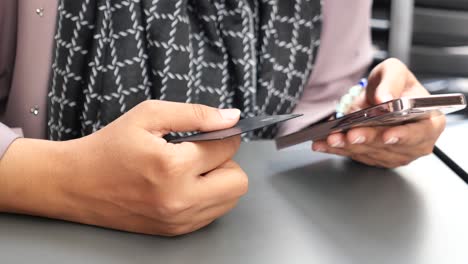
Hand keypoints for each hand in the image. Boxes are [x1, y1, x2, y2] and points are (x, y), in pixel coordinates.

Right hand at [0, 101, 247, 235]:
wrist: (75, 184)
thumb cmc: (108, 147)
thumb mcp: (148, 115)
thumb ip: (196, 114)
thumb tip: (232, 117)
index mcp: (173, 166)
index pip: (227, 149)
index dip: (224, 135)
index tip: (212, 132)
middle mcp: (180, 199)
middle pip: (238, 181)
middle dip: (226, 162)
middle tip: (202, 153)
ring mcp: (178, 220)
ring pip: (229, 199)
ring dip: (219, 181)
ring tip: (190, 169)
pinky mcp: (174, 230)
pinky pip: (212, 213)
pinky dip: (207, 197)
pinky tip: (184, 185)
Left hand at [312, 58, 445, 167]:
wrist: (379, 96)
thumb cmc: (393, 85)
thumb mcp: (394, 71)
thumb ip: (392, 82)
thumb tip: (385, 98)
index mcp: (429, 122)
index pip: (419, 133)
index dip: (402, 136)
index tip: (386, 135)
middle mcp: (415, 142)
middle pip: (389, 146)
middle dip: (366, 140)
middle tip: (350, 134)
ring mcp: (396, 153)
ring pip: (370, 153)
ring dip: (348, 146)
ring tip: (331, 138)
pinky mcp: (376, 158)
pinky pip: (355, 155)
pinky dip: (337, 149)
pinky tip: (324, 144)